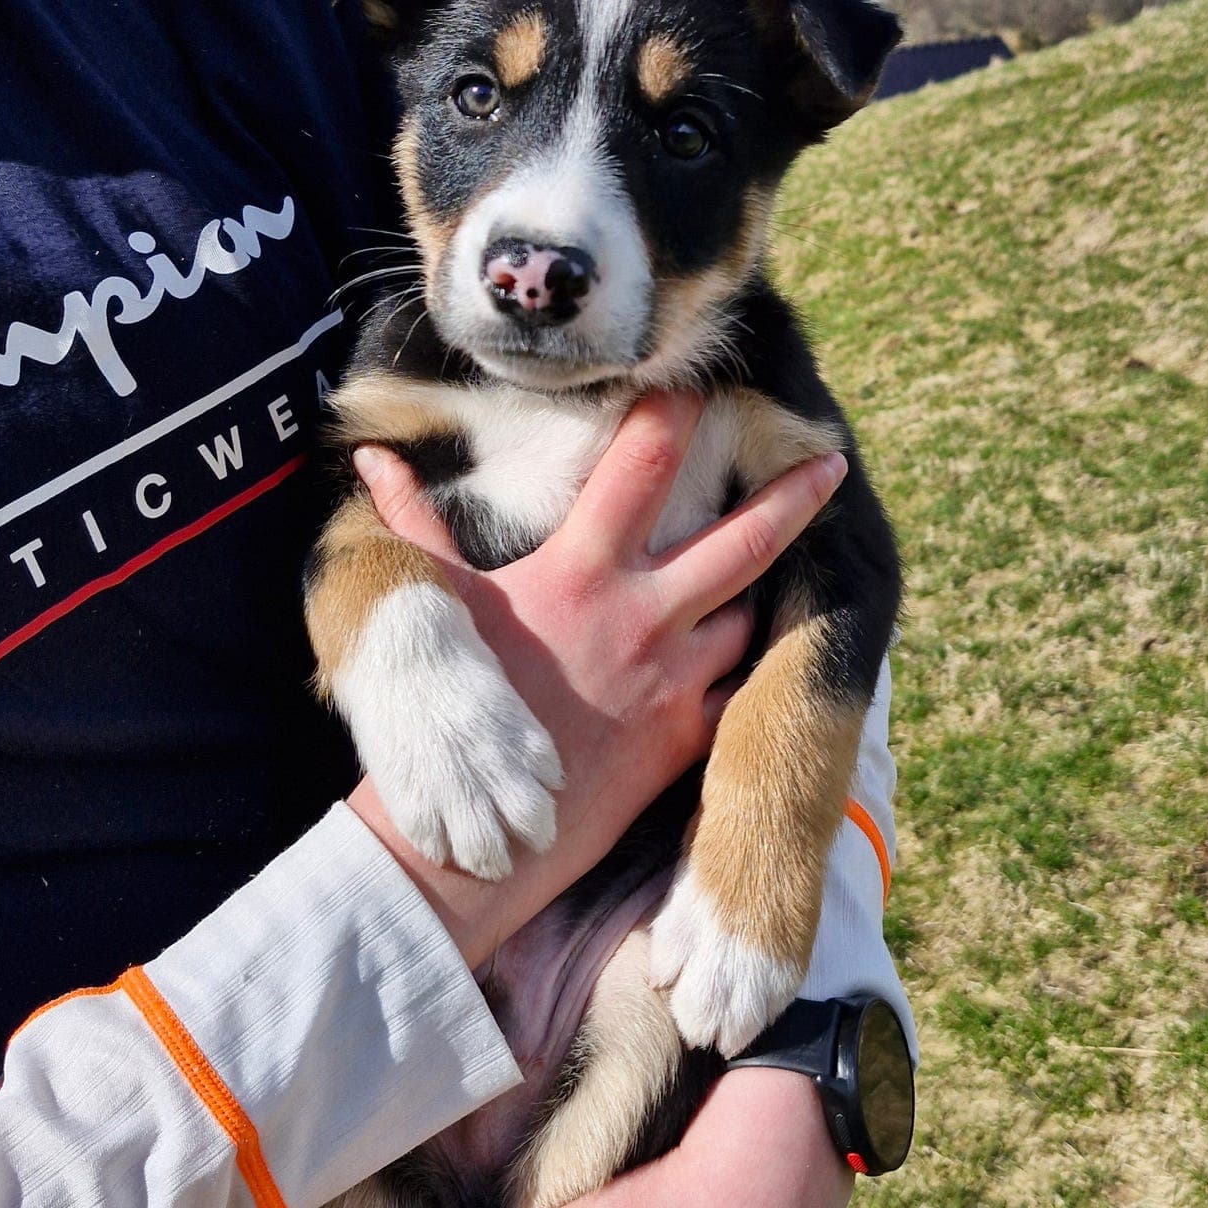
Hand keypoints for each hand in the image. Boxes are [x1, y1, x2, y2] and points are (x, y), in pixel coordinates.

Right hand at [349, 393, 845, 966]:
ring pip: (748, 615)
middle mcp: (644, 615)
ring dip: (756, 593)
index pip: (645, 464)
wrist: (474, 823)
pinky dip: (748, 669)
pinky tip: (757, 654)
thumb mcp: (433, 605)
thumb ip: (412, 521)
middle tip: (835, 460)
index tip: (702, 384)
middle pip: (748, 539)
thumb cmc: (447, 710)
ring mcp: (674, 679)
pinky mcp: (686, 739)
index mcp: (583, 570)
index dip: (678, 412)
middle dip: (797, 494)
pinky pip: (740, 692)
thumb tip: (371, 457)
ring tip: (774, 571)